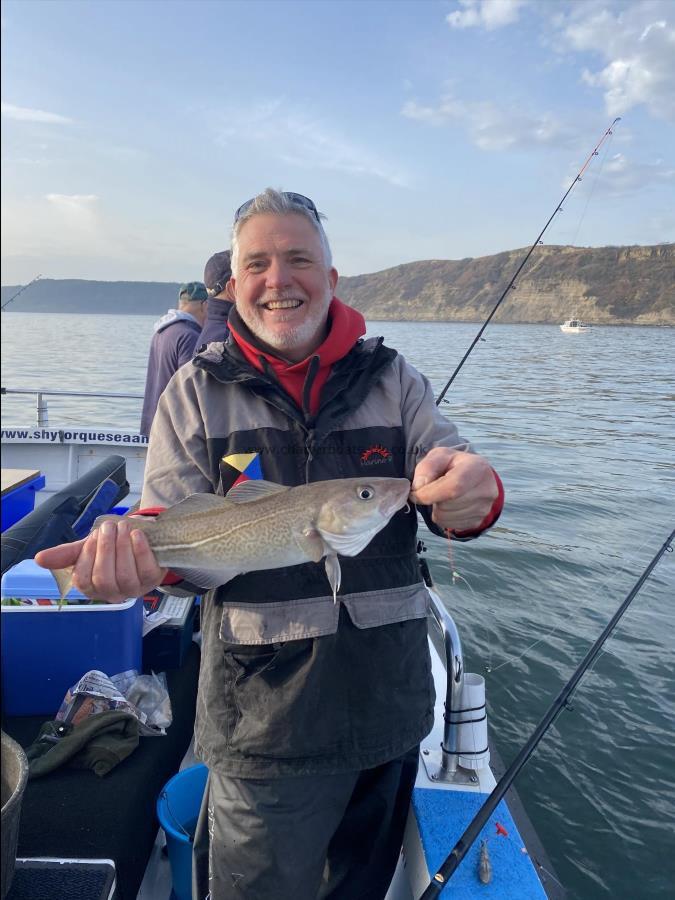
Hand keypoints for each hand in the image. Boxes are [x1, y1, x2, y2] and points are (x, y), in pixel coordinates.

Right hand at [34, 519, 166, 602]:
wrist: (141, 540)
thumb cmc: (111, 547)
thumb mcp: (88, 548)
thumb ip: (66, 554)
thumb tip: (39, 559)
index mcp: (93, 587)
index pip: (82, 580)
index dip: (87, 557)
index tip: (92, 537)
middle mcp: (113, 593)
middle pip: (104, 579)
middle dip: (105, 549)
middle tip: (108, 527)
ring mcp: (134, 589)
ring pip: (125, 575)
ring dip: (122, 547)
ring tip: (121, 527)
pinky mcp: (153, 580)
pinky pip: (146, 569)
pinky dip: (141, 550)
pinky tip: (137, 534)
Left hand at [410, 447, 497, 532]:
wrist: (473, 476)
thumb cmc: (454, 465)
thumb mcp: (439, 456)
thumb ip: (427, 467)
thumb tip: (420, 487)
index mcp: (478, 468)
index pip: (454, 487)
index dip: (430, 493)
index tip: (416, 493)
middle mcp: (486, 489)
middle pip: (447, 504)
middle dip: (432, 499)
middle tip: (434, 489)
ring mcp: (485, 508)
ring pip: (446, 517)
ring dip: (436, 508)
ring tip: (443, 496)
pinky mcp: (478, 521)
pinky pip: (449, 525)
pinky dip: (443, 517)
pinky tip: (449, 505)